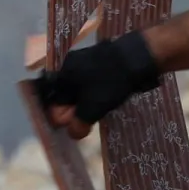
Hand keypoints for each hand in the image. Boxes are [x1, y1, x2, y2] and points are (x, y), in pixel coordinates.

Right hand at [39, 32, 160, 139]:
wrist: (135, 57)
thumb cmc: (109, 83)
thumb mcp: (92, 109)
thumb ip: (78, 123)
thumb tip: (73, 132)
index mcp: (63, 74)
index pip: (53, 100)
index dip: (62, 115)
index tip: (75, 122)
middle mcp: (69, 63)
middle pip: (66, 93)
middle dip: (75, 108)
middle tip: (88, 117)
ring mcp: (84, 57)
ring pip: (79, 86)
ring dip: (87, 99)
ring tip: (100, 106)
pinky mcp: (98, 56)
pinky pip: (91, 78)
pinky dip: (96, 89)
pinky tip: (108, 94)